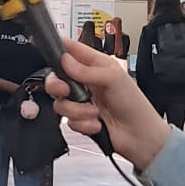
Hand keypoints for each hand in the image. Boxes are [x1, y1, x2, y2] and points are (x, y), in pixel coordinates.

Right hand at [48, 43, 171, 171]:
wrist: (139, 137)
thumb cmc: (135, 105)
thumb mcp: (113, 79)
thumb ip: (85, 70)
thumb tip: (64, 60)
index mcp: (96, 64)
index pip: (71, 50)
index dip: (57, 48)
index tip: (45, 49)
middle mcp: (87, 81)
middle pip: (57, 77)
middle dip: (58, 86)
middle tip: (65, 90)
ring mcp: (83, 101)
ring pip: (61, 102)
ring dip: (77, 110)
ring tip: (94, 113)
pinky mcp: (81, 118)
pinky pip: (68, 120)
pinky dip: (82, 123)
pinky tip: (97, 123)